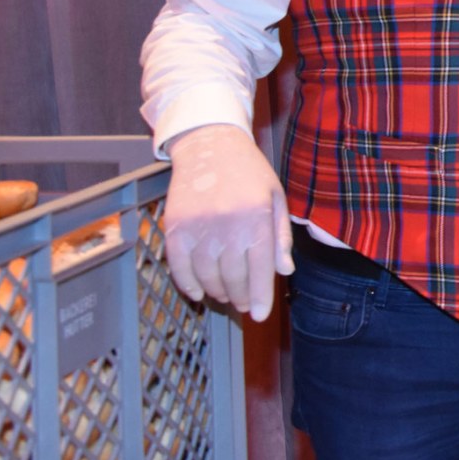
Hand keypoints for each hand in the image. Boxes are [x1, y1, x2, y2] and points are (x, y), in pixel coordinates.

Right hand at [161, 124, 292, 320]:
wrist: (210, 144)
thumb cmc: (249, 172)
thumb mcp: (275, 198)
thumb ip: (280, 236)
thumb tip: (283, 271)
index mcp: (257, 218)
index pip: (260, 270)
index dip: (260, 297)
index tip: (259, 315)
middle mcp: (228, 225)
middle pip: (234, 278)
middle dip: (240, 297)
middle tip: (243, 303)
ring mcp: (198, 227)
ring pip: (207, 277)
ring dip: (217, 292)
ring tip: (225, 294)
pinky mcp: (175, 227)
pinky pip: (179, 268)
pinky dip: (188, 284)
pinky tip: (198, 290)